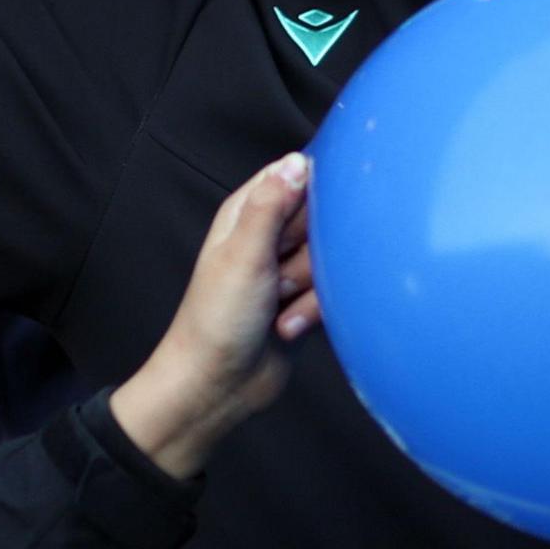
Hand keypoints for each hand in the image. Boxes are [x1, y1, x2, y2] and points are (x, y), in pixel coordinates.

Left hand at [108, 154, 315, 478]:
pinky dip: (314, 312)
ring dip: (311, 288)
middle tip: (283, 273)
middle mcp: (268, 236)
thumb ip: (271, 206)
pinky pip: (333, 292)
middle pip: (323, 218)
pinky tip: (289, 327)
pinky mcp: (306, 301)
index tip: (315, 217)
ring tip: (279, 306)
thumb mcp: (244, 255)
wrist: (217, 386)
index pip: (295, 175)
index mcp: (247, 212)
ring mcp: (289, 270)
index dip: (312, 193)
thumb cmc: (216, 320)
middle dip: (313, 249)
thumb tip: (298, 161)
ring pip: (332, 257)